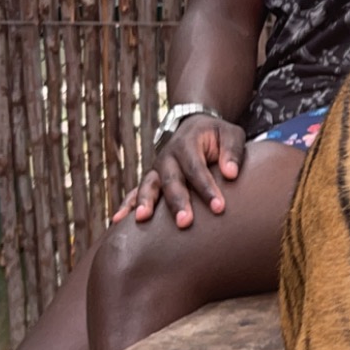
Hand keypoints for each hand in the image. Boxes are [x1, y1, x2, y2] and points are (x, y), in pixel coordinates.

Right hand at [111, 114, 247, 229]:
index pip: (196, 168)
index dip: (207, 188)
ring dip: (145, 203)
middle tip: (185, 222)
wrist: (195, 127)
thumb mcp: (230, 134)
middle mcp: (167, 157)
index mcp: (187, 144)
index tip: (219, 207)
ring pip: (148, 186)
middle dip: (177, 201)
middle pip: (170, 180)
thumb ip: (232, 151)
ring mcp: (156, 169)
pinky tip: (117, 221)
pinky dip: (126, 205)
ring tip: (142, 219)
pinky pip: (135, 193)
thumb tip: (230, 174)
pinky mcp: (151, 180)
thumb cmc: (217, 135)